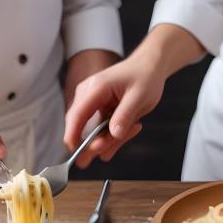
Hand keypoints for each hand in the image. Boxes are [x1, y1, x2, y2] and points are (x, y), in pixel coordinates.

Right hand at [64, 53, 165, 167]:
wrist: (149, 67)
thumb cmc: (145, 77)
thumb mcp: (139, 96)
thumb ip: (125, 116)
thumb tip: (114, 135)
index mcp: (95, 88)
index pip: (77, 116)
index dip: (73, 137)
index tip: (76, 154)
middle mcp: (88, 96)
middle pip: (80, 128)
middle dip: (96, 143)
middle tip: (117, 144)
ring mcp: (91, 104)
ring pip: (93, 132)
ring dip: (111, 139)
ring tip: (134, 127)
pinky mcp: (98, 111)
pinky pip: (101, 131)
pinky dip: (114, 136)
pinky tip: (132, 128)